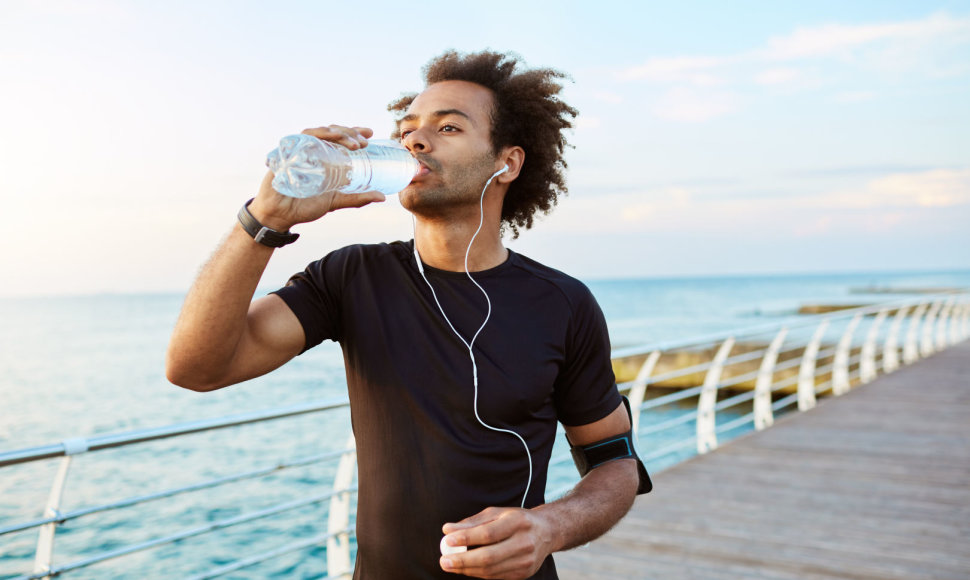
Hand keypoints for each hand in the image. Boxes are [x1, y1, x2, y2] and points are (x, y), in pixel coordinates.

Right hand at [250, 125, 384, 230]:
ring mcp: (298, 150)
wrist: (280, 216)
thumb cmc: (304, 206)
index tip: (370, 134)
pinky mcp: (285, 154)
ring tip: (352, 144)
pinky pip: (298, 139)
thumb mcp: (335, 201)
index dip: (354, 132)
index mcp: (323, 157)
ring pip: (317, 132)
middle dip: (348, 133)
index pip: (339, 138)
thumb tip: (382, 197)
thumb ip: (356, 198)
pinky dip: (312, 136)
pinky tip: (327, 139)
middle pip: (330, 132)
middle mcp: (311, 150)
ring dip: (335, 134)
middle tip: (364, 143)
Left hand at [440, 506, 555, 578]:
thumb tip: (447, 530)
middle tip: (444, 561)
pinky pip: (496, 577)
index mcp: (518, 522)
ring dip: (467, 570)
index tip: (447, 540)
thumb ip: (472, 522)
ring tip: (450, 565)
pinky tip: (467, 568)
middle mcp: (524, 542)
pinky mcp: (524, 573)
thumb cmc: (515, 520)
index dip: (466, 538)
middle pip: (489, 556)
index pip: (488, 533)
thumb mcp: (496, 513)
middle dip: (463, 561)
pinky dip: (479, 573)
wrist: (547, 532)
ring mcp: (526, 561)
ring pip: (491, 570)